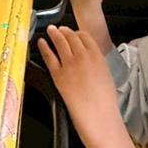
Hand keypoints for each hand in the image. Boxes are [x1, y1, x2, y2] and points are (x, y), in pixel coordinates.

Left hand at [38, 26, 139, 147]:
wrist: (99, 118)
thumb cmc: (105, 104)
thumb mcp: (106, 77)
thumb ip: (97, 66)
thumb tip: (90, 63)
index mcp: (98, 57)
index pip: (85, 37)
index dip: (77, 33)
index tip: (73, 33)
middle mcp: (84, 57)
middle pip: (71, 36)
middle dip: (64, 31)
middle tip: (60, 29)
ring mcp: (70, 64)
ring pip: (60, 42)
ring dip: (54, 34)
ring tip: (50, 31)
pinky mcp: (58, 75)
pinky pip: (49, 56)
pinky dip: (44, 47)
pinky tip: (41, 43)